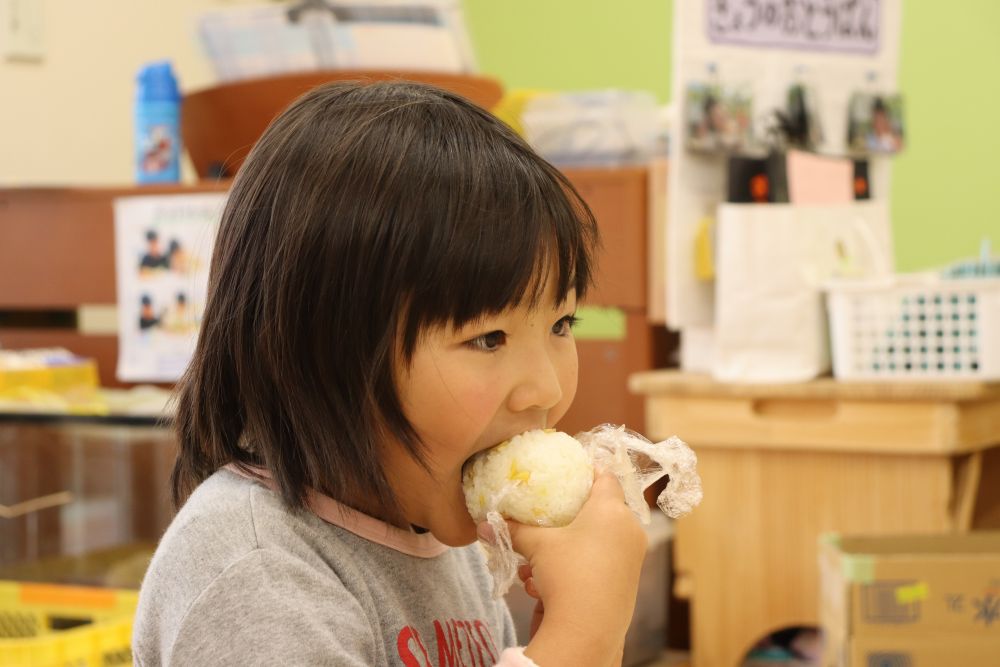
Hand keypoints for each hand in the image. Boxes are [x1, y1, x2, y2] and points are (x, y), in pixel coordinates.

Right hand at [508, 473, 646, 666]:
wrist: (587, 631)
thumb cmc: (567, 575)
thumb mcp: (537, 546)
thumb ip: (513, 530)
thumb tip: (482, 525)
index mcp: (612, 509)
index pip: (606, 475)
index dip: (589, 469)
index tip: (572, 470)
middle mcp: (629, 528)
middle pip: (602, 509)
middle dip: (572, 515)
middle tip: (549, 519)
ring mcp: (633, 556)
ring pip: (598, 539)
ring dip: (567, 547)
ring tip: (535, 566)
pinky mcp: (629, 580)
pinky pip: (602, 561)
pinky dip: (577, 566)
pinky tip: (546, 586)